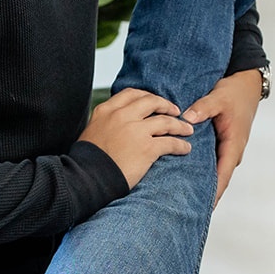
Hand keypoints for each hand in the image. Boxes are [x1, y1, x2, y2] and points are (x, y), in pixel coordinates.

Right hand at [79, 87, 193, 187]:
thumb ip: (105, 124)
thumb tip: (115, 127)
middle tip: (175, 111)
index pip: (131, 94)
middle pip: (151, 102)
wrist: (86, 179)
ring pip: (165, 121)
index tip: (154, 100)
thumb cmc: (86, 162)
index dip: (146, 96)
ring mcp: (135, 131)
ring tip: (187, 130)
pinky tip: (186, 148)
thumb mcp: (91, 132)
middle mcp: (121, 116)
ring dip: (179, 125)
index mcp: (106, 111)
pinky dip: (181, 145)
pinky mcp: (147, 148)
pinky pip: (170, 142)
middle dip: (166, 105)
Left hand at [184, 70, 261, 204]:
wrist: (247, 85)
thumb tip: (188, 118)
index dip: (214, 193)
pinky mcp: (223, 143)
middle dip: (204, 192)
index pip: (223, 175)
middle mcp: (232, 150)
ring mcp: (228, 148)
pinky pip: (212, 161)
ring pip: (215, 170)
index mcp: (233, 144)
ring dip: (202, 181)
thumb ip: (203, 108)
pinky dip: (202, 168)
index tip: (203, 208)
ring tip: (182, 194)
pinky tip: (186, 172)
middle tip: (185, 206)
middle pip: (218, 178)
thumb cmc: (236, 93)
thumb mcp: (219, 97)